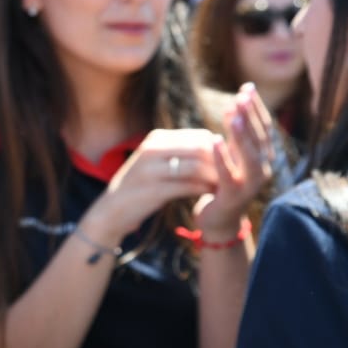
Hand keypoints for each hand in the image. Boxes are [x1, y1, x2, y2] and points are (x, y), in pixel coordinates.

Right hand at [82, 128, 220, 245]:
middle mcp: (153, 150)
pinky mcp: (153, 190)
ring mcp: (151, 170)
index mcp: (157, 139)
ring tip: (224, 185)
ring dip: (214, 177)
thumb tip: (216, 144)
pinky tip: (211, 195)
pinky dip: (203, 190)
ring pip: (196, 167)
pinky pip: (187, 186)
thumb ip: (181, 151)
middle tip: (235, 174)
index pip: (199, 137)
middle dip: (221, 162)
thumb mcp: (157, 161)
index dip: (219, 148)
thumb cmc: (141, 186)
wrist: (112, 210)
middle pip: (200, 149)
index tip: (232, 162)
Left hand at [195, 83, 274, 238]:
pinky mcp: (234, 196)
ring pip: (251, 157)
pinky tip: (214, 140)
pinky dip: (223, 157)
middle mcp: (263, 169)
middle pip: (260, 139)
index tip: (247, 86)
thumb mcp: (233, 154)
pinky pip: (228, 175)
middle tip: (241, 95)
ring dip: (242, 135)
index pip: (265, 127)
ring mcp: (251, 185)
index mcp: (264, 157)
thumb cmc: (225, 182)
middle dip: (251, 116)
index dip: (257, 107)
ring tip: (233, 116)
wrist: (218, 218)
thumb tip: (235, 101)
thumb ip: (236, 132)